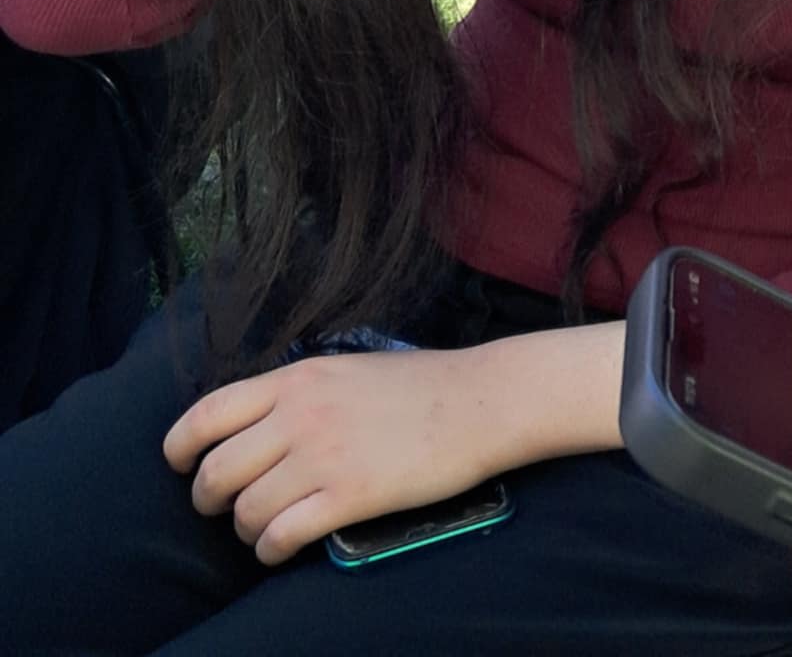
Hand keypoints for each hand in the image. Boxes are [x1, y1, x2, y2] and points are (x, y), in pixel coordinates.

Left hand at [163, 345, 506, 564]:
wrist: (481, 401)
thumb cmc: (421, 385)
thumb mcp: (347, 370)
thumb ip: (299, 394)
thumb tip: (255, 427)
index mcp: (299, 379)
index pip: (207, 414)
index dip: (180, 448)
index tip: (181, 466)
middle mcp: (301, 416)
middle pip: (216, 472)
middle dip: (210, 499)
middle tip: (227, 507)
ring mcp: (324, 457)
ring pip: (245, 511)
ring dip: (247, 528)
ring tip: (266, 528)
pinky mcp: (349, 496)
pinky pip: (281, 536)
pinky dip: (271, 550)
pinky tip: (283, 548)